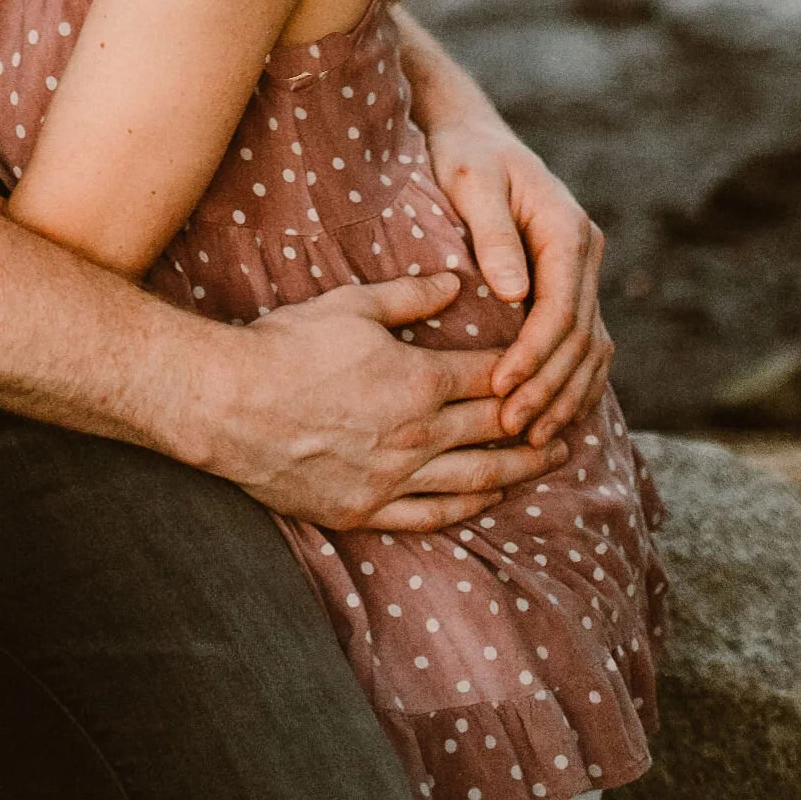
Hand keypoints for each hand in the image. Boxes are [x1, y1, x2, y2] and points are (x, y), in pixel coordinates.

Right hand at [203, 272, 570, 534]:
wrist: (227, 405)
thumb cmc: (286, 347)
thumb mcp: (350, 306)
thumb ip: (410, 296)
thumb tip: (457, 283)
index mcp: (417, 381)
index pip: (491, 377)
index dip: (528, 372)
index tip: (553, 367)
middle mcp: (417, 436)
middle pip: (496, 431)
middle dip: (540, 424)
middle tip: (573, 423)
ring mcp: (393, 479)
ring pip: (476, 480)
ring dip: (520, 471)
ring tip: (550, 463)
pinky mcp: (365, 510)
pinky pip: (432, 516)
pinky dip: (469, 510)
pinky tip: (488, 501)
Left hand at [421, 115, 612, 444]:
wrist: (471, 134)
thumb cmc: (463, 155)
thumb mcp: (470, 182)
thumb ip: (492, 235)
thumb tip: (514, 293)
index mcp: (566, 229)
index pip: (560, 309)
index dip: (534, 355)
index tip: (502, 389)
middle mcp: (585, 253)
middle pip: (580, 337)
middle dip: (548, 387)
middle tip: (511, 428)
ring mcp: (584, 272)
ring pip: (591, 349)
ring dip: (565, 396)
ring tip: (529, 437)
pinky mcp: (571, 286)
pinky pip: (585, 345)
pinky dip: (573, 384)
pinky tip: (551, 418)